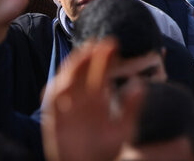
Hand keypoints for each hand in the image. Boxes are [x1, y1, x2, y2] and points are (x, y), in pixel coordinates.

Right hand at [42, 40, 144, 160]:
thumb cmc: (107, 150)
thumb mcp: (124, 128)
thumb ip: (131, 107)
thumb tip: (140, 84)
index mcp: (98, 98)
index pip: (100, 72)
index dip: (105, 58)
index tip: (113, 44)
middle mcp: (82, 99)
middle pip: (83, 71)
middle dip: (89, 56)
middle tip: (99, 43)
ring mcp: (69, 109)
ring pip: (68, 81)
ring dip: (73, 67)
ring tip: (84, 54)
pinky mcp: (56, 121)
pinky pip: (53, 103)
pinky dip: (57, 91)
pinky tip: (66, 82)